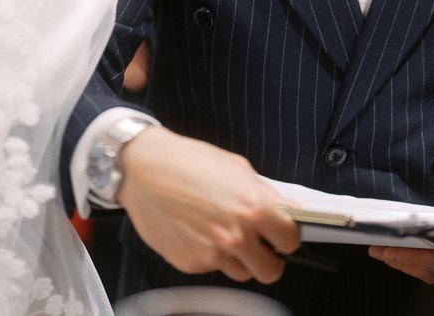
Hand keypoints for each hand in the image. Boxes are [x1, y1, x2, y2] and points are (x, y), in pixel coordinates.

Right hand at [116, 127, 300, 283]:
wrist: (142, 168)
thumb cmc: (186, 161)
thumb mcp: (237, 167)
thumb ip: (265, 194)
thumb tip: (286, 212)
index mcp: (253, 208)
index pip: (291, 240)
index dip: (287, 236)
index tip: (281, 234)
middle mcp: (235, 235)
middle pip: (270, 271)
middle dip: (268, 258)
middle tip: (259, 244)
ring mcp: (212, 253)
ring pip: (241, 272)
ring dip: (238, 259)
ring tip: (223, 233)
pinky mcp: (190, 263)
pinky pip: (212, 268)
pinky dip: (210, 255)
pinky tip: (199, 231)